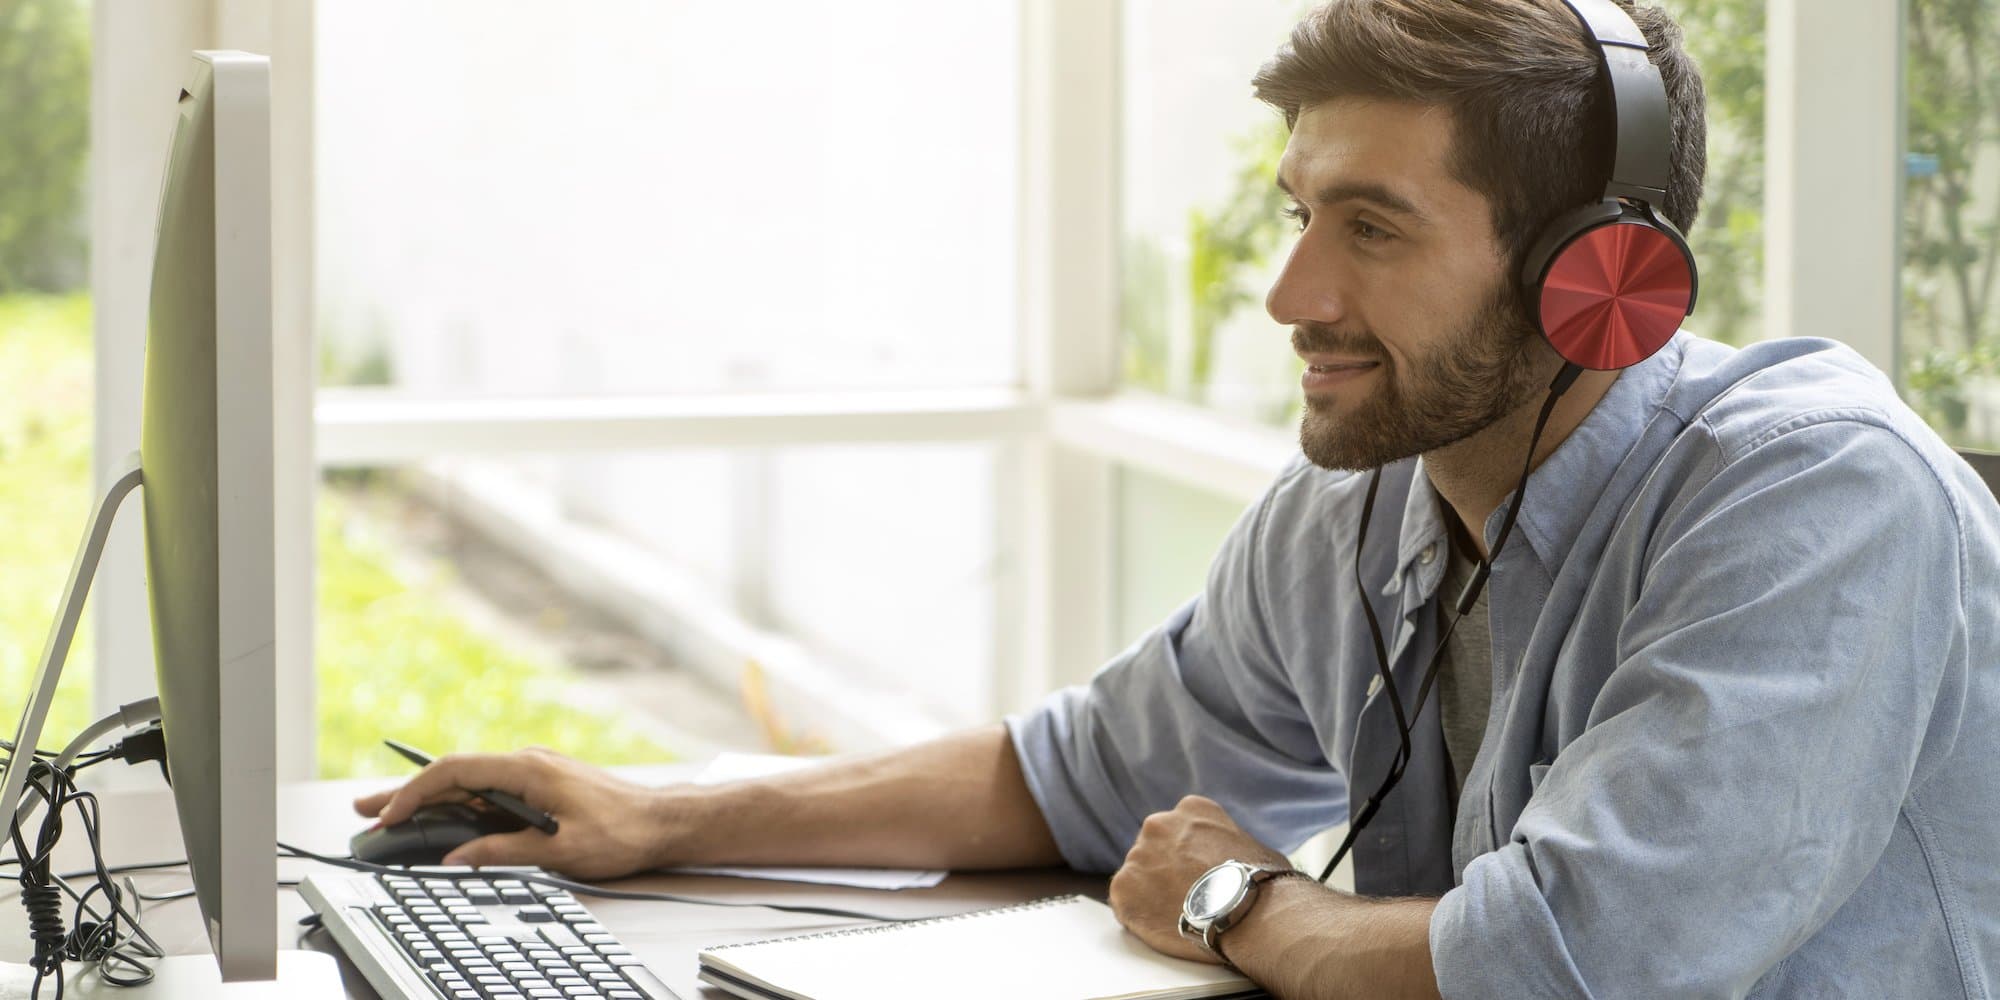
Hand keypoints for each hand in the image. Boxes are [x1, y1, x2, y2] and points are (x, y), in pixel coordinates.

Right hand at [353, 746, 683, 879]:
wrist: (663, 821)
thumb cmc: (622, 831)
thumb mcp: (559, 851)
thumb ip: (502, 852)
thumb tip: (456, 860)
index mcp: (527, 770)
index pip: (455, 772)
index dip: (415, 793)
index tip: (388, 815)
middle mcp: (526, 763)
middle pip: (455, 774)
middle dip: (408, 792)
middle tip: (367, 809)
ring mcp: (533, 773)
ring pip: (470, 784)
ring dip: (432, 800)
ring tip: (391, 816)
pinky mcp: (540, 786)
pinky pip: (489, 792)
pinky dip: (459, 805)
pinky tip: (441, 820)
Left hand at [1108, 795, 1291, 963]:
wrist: (1245, 913)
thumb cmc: (1260, 884)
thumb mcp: (1250, 846)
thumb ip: (1224, 844)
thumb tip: (1227, 860)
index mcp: (1191, 810)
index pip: (1179, 830)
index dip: (1187, 856)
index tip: (1196, 874)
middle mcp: (1158, 825)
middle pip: (1154, 849)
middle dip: (1165, 870)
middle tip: (1184, 897)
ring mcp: (1137, 856)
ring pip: (1138, 876)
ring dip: (1151, 894)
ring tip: (1177, 917)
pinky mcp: (1122, 888)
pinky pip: (1125, 903)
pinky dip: (1138, 915)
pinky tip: (1162, 926)